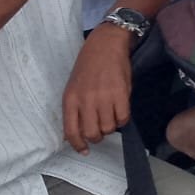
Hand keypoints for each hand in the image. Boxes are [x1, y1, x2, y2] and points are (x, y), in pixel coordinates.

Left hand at [62, 27, 132, 153]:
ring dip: (110, 127)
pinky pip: (123, 118)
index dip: (78, 145)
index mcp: (70, 99)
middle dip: (97, 137)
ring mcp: (104, 96)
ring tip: (110, 117)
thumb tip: (72, 135)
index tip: (84, 150)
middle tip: (100, 131)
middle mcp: (86, 100)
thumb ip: (73, 110)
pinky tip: (120, 111)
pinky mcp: (122, 93)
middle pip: (92, 133)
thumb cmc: (88, 67)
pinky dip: (122, 119)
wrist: (106, 45)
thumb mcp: (73, 88)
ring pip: (108, 127)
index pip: (71, 131)